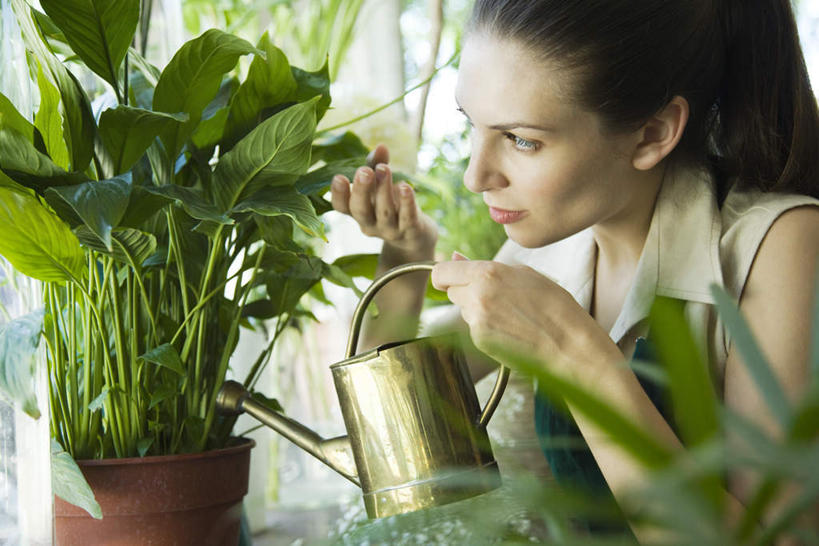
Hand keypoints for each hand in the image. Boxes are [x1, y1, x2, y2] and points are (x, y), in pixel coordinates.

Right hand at [330, 144, 437, 261]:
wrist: (415, 236)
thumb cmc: (392, 204)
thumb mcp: (381, 185)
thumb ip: (377, 165)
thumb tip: (381, 147)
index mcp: (357, 211)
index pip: (341, 206)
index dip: (338, 194)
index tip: (338, 177)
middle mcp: (370, 224)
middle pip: (361, 210)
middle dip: (361, 190)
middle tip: (364, 171)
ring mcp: (390, 230)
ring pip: (385, 212)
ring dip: (383, 190)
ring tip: (384, 168)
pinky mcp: (411, 231)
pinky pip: (408, 218)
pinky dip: (407, 202)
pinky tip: (406, 187)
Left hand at [431, 257, 620, 378]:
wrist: (570, 345)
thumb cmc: (554, 305)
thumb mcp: (524, 274)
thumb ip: (484, 266)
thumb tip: (455, 257)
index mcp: (487, 273)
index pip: (441, 271)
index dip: (445, 274)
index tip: (451, 278)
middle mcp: (477, 296)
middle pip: (451, 291)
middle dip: (465, 291)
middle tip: (495, 295)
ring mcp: (476, 322)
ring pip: (464, 310)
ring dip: (477, 309)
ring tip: (510, 313)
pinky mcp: (480, 342)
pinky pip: (474, 328)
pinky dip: (487, 327)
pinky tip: (511, 329)